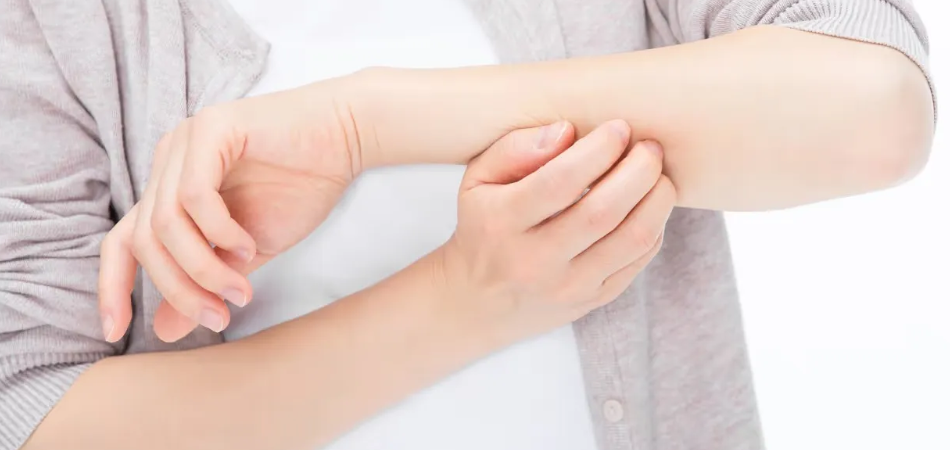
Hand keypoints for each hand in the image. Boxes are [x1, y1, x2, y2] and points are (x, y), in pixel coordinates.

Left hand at [98, 83, 362, 342]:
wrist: (345, 140)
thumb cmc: (302, 187)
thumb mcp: (246, 253)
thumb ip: (206, 282)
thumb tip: (165, 331)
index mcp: (170, 189)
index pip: (123, 242)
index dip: (111, 288)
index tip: (116, 333)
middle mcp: (168, 163)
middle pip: (144, 241)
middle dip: (178, 290)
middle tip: (218, 316)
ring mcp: (185, 143)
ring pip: (165, 223)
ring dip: (202, 267)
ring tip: (240, 286)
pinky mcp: (211, 128)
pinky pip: (193, 195)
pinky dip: (218, 231)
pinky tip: (247, 244)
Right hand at [435, 119, 674, 342]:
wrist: (481, 301)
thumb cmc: (485, 225)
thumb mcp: (479, 179)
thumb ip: (516, 148)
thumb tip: (568, 131)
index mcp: (501, 223)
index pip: (559, 182)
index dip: (598, 150)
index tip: (618, 128)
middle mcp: (534, 261)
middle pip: (602, 212)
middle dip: (638, 171)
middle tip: (649, 147)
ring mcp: (567, 286)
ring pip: (632, 239)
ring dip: (658, 198)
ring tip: (658, 173)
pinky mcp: (593, 300)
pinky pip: (639, 260)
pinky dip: (654, 225)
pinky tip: (649, 204)